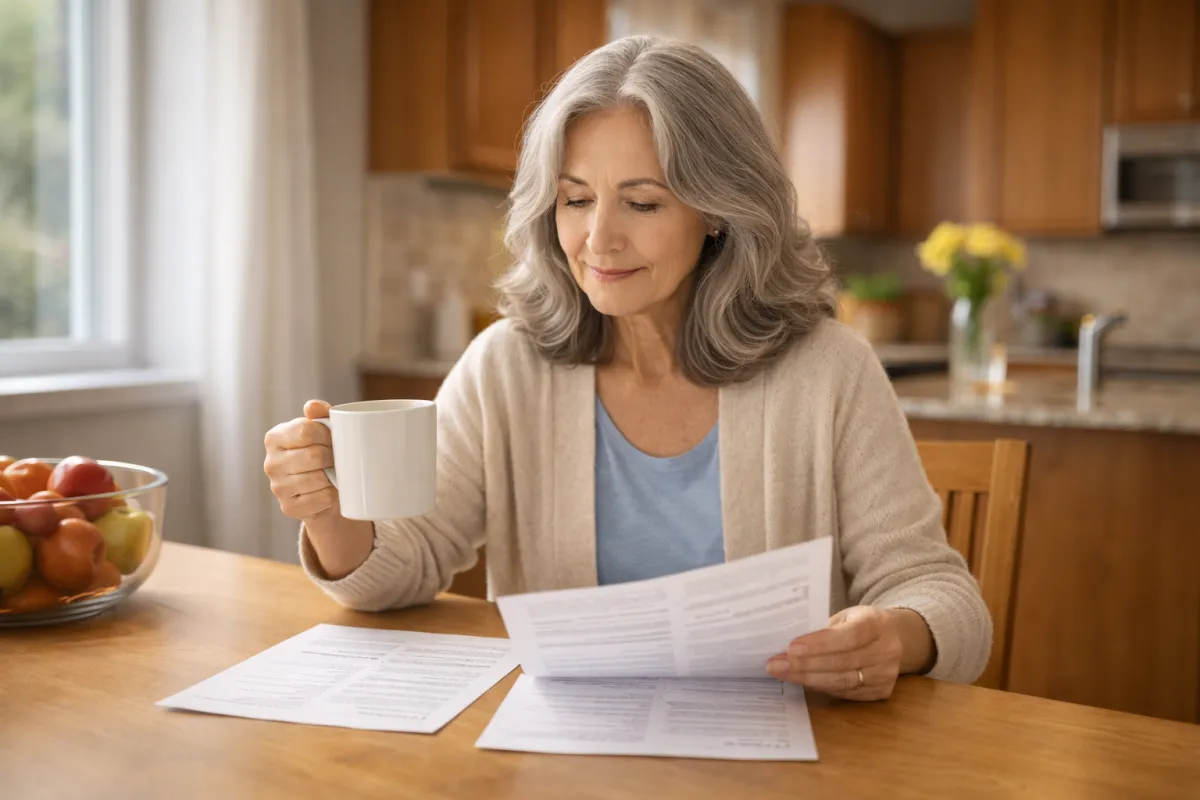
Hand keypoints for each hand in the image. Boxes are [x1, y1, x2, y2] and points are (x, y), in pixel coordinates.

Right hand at [263, 400, 337, 521]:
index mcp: (274, 438)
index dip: (328, 434)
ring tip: (336, 473)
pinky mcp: (289, 507)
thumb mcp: (320, 430)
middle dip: (333, 456)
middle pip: (313, 456)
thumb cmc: (321, 453)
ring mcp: (278, 488)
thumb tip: (312, 406)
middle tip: (339, 458)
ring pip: (318, 479)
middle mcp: (271, 463)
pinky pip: (321, 498)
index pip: (306, 430)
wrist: (320, 489)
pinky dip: (332, 494)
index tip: (336, 438)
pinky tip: (331, 489)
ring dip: (333, 476)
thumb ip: (319, 414)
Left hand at [766, 606, 927, 700]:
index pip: (847, 637)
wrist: (896, 637)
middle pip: (842, 663)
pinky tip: (801, 681)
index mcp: (877, 624)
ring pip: (842, 682)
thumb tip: (787, 640)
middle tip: (776, 664)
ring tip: (782, 673)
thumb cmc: (862, 623)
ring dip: (807, 679)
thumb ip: (824, 626)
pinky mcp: (881, 692)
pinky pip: (845, 693)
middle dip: (804, 665)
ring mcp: (886, 674)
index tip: (791, 648)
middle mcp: (887, 650)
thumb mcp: (847, 615)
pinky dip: (820, 687)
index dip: (819, 645)